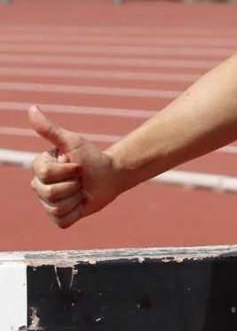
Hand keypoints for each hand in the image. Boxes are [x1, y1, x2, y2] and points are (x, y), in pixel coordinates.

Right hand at [28, 106, 121, 228]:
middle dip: (73, 184)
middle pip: (50, 193)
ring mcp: (48, 204)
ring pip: (57, 208)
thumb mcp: (72, 142)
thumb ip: (50, 129)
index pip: (45, 174)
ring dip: (77, 198)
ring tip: (81, 190)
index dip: (67, 170)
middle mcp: (39, 186)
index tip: (78, 164)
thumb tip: (31, 109)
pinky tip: (82, 203)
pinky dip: (77, 212)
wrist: (110, 175)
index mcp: (39, 168)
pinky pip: (63, 221)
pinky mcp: (59, 218)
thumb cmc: (91, 156)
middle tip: (81, 178)